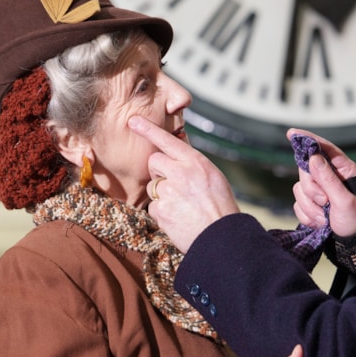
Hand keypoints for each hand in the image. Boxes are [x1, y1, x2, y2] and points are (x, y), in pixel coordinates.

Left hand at [128, 116, 238, 251]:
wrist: (222, 236)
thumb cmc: (220, 206)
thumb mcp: (212, 176)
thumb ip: (192, 163)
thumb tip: (177, 151)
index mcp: (195, 162)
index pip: (167, 140)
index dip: (148, 129)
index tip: (133, 121)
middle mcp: (181, 173)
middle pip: (153, 161)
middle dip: (159, 171)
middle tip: (175, 185)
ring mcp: (169, 192)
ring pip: (153, 185)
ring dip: (162, 194)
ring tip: (182, 205)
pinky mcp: (161, 210)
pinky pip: (153, 206)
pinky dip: (163, 212)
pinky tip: (178, 217)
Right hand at [288, 128, 355, 237]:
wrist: (352, 247)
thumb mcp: (345, 201)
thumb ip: (329, 180)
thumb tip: (313, 158)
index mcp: (344, 171)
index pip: (325, 149)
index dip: (309, 140)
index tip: (292, 133)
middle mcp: (331, 177)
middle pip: (307, 170)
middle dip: (313, 190)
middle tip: (325, 203)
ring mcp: (320, 190)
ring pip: (300, 188)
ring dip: (311, 206)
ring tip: (325, 217)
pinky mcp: (311, 203)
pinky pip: (297, 203)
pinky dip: (307, 215)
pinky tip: (320, 223)